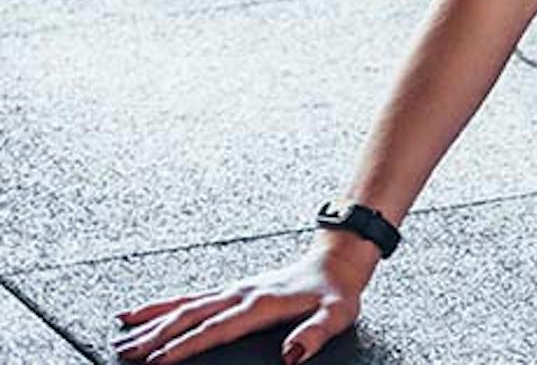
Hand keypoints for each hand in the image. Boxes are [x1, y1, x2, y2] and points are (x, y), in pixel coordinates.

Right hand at [112, 233, 374, 363]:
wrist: (337, 261)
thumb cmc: (336, 291)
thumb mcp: (337, 315)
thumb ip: (314, 335)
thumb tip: (290, 356)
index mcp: (261, 303)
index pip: (215, 329)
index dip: (185, 346)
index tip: (157, 360)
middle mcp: (241, 294)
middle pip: (189, 316)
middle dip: (154, 335)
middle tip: (124, 352)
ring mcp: (233, 290)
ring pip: (183, 305)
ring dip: (151, 321)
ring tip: (120, 335)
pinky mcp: (231, 290)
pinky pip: (190, 297)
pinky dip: (161, 306)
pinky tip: (140, 313)